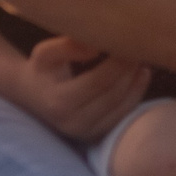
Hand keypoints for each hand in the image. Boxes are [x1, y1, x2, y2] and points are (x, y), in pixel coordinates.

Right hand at [9, 35, 150, 141]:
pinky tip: (142, 73)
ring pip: (123, 106)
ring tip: (141, 59)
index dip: (118, 62)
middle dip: (129, 70)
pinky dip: (136, 93)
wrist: (33, 95)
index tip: (128, 40)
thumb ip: (68, 46)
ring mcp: (88, 133)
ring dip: (137, 81)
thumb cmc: (41, 69)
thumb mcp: (45, 54)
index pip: (99, 81)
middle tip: (140, 46)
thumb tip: (96, 46)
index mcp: (60, 103)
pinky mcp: (98, 135)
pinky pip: (124, 115)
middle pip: (114, 94)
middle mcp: (74, 123)